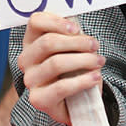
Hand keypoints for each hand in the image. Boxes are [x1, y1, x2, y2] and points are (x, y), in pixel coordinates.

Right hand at [15, 11, 103, 125]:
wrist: (74, 104)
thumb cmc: (73, 72)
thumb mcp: (72, 51)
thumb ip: (72, 38)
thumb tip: (80, 30)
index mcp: (31, 42)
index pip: (35, 22)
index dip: (56, 22)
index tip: (76, 28)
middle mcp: (26, 60)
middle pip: (47, 43)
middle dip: (76, 42)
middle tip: (95, 45)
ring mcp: (30, 80)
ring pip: (55, 63)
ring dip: (83, 60)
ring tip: (99, 61)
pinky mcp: (38, 99)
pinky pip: (61, 87)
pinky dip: (82, 81)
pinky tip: (95, 77)